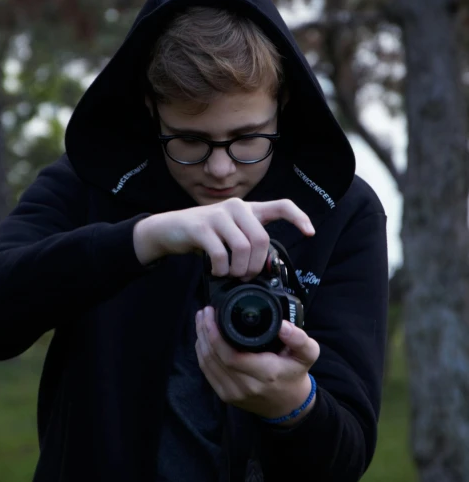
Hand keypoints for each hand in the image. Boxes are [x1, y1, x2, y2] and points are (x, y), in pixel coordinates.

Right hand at [133, 197, 313, 279]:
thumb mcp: (230, 234)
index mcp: (247, 209)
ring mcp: (218, 214)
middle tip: (246, 276)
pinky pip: (221, 254)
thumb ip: (248, 243)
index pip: (281, 205)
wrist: (170, 229)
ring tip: (230, 274)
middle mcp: (236, 207)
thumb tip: (266, 267)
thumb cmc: (205, 235)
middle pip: (261, 239)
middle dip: (256, 265)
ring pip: (243, 248)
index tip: (309, 232)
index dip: (298, 218)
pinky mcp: (201, 227)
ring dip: (238, 270)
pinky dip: (221, 270)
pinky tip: (216, 271)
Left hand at [195, 307, 319, 424]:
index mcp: (265, 374)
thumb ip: (299, 339)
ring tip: (201, 320)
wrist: (289, 405)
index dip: (215, 334)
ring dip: (201, 340)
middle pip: (214, 358)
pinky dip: (202, 354)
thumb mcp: (307, 355)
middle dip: (205, 332)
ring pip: (207, 364)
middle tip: (204, 312)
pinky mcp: (226, 396)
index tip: (212, 313)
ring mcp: (233, 393)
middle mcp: (246, 386)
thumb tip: (283, 325)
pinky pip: (207, 373)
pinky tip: (202, 338)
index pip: (230, 356)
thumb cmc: (295, 375)